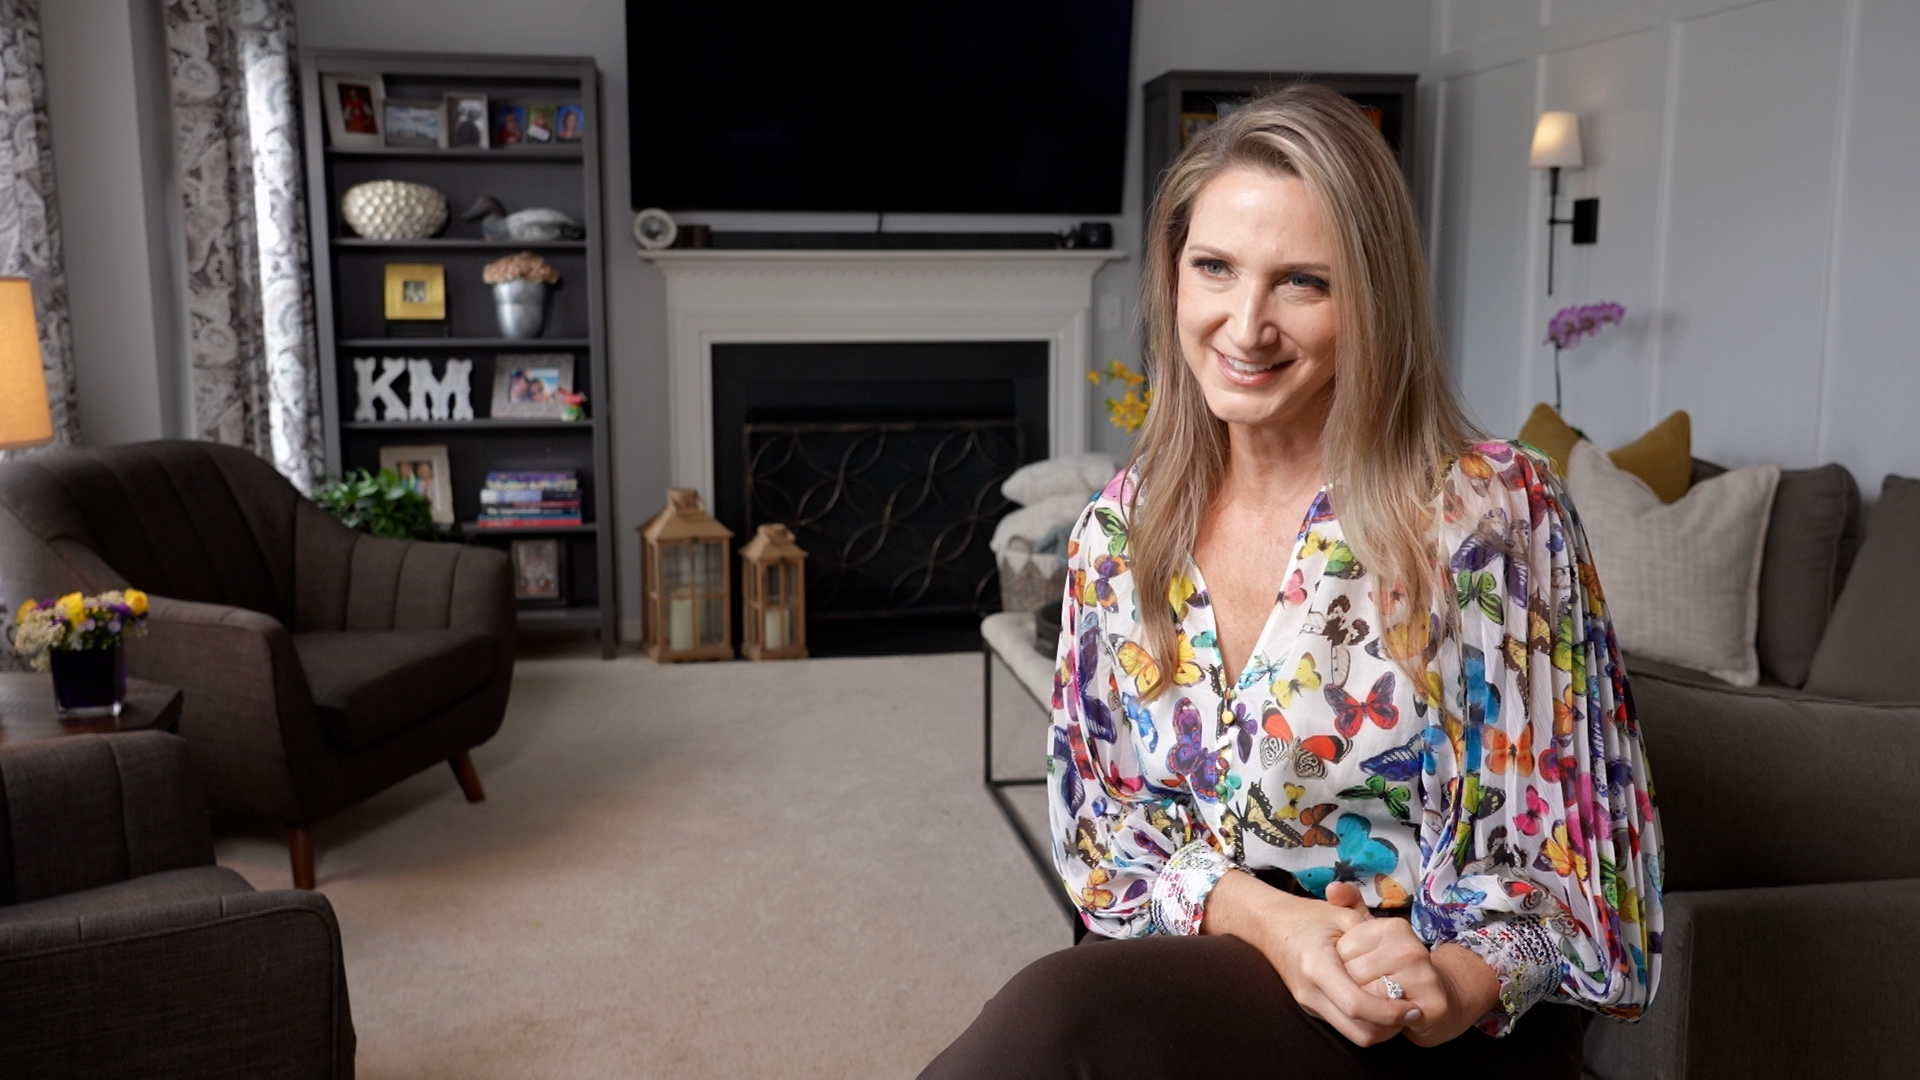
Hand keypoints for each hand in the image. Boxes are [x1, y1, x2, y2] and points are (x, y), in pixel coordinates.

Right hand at [1201, 871, 1419, 1046]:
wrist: (1268, 925)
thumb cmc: (1307, 917)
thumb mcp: (1343, 915)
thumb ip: (1373, 932)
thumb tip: (1404, 956)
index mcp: (1317, 966)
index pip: (1357, 1004)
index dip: (1389, 1011)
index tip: (1412, 1005)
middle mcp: (1311, 992)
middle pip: (1358, 1031)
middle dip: (1390, 1027)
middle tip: (1411, 1010)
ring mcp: (1309, 1004)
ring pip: (1353, 1035)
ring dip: (1381, 1028)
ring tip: (1398, 1008)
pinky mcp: (1312, 1008)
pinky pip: (1345, 1025)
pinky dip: (1367, 1021)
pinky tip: (1379, 1003)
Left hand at [1327, 882, 1498, 1046]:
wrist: (1435, 994)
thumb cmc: (1392, 963)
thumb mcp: (1369, 933)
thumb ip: (1350, 906)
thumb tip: (1332, 888)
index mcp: (1394, 927)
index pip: (1342, 949)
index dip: (1340, 963)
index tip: (1356, 965)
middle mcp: (1411, 948)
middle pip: (1353, 973)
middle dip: (1350, 984)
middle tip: (1365, 985)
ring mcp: (1424, 976)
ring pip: (1368, 995)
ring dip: (1365, 1002)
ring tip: (1375, 996)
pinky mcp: (1432, 1004)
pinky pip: (1388, 1015)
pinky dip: (1381, 1018)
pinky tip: (1388, 1011)